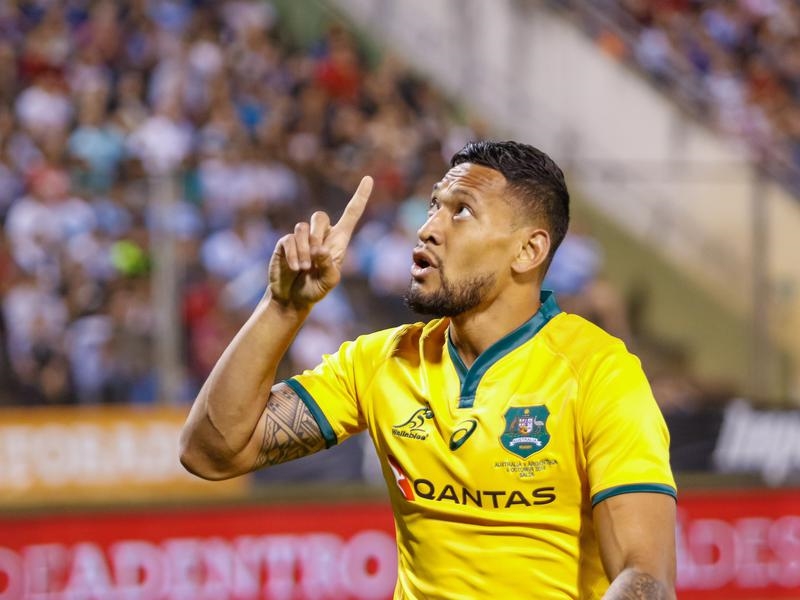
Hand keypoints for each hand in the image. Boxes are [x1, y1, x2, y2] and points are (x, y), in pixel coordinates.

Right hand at [269, 176, 373, 309]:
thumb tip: (320, 249)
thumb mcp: (329, 281)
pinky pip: (289, 239)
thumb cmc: (315, 288)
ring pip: (302, 228)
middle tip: (314, 257)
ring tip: (304, 268)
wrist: (293, 297)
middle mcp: (321, 235)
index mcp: (338, 241)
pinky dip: (293, 254)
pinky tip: (295, 268)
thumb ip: (328, 266)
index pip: (351, 214)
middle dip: (316, 235)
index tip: (368, 178)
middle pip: (319, 216)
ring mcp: (302, 238)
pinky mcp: (286, 243)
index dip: (360, 196)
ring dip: (304, 250)